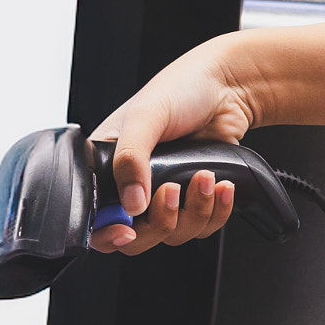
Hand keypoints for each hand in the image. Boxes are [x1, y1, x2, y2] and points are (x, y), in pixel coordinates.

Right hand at [89, 33, 257, 254]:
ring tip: (205, 176)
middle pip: (137, 238)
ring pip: (174, 234)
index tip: (127, 229)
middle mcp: (134, 187)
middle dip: (160, 221)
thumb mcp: (145, 117)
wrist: (228, 87)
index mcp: (108, 167)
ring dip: (195, 210)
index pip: (97, 219)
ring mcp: (165, 197)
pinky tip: (220, 186)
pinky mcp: (195, 200)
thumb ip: (130, 159)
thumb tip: (131, 204)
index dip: (109, 233)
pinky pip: (203, 227)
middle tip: (172, 190)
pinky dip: (216, 211)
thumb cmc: (181, 88)